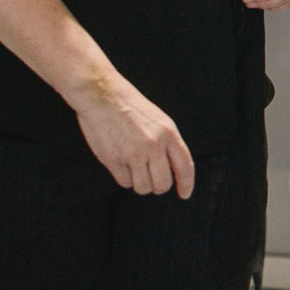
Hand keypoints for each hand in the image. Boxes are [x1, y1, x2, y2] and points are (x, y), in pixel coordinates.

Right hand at [69, 71, 194, 197]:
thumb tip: (172, 168)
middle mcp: (154, 145)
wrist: (103, 95)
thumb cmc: (130, 105)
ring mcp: (134, 154)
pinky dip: (124, 177)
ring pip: (143, 187)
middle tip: (151, 179)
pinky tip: (121, 162)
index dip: (186, 184)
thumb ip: (167, 142)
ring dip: (140, 183)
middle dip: (158, 186)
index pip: (185, 166)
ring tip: (134, 167)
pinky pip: (124, 182)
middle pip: (163, 184)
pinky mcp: (114, 160)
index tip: (184, 193)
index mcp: (168, 133)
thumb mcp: (159, 119)